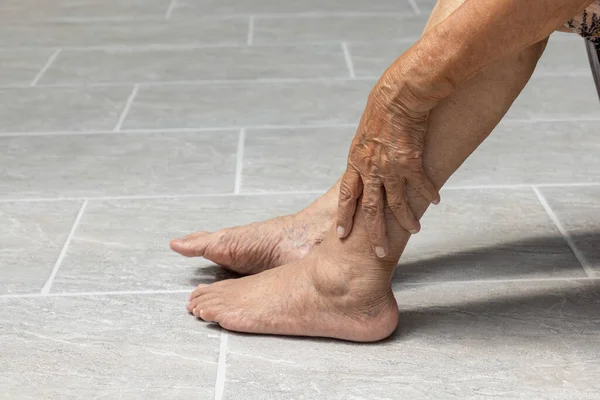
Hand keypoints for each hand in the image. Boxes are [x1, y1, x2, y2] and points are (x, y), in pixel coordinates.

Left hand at [336, 81, 439, 257]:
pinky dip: (428, 194)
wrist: (399, 95)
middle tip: (378, 252)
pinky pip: (420, 185)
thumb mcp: (366, 130)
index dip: (344, 216)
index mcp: (356, 161)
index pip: (346, 196)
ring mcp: (390, 168)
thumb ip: (367, 148)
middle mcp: (371, 169)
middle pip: (369, 209)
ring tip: (415, 231)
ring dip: (405, 220)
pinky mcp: (411, 163)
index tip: (341, 234)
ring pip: (396, 203)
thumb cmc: (382, 105)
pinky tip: (435, 201)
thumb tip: (369, 154)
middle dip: (374, 233)